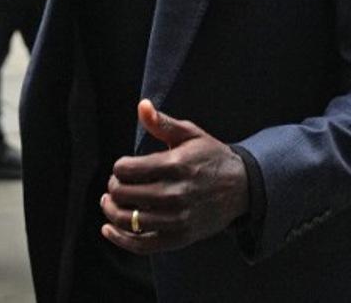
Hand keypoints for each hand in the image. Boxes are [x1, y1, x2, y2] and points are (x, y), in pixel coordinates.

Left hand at [99, 99, 248, 254]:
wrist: (242, 187)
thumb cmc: (211, 157)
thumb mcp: (190, 134)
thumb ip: (162, 123)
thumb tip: (142, 105)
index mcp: (176, 165)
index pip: (127, 169)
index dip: (118, 167)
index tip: (123, 167)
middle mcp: (175, 194)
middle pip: (124, 194)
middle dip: (114, 187)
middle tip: (116, 184)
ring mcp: (177, 219)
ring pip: (128, 220)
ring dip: (111, 211)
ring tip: (110, 203)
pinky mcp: (180, 238)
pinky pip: (142, 245)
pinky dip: (120, 239)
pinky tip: (108, 229)